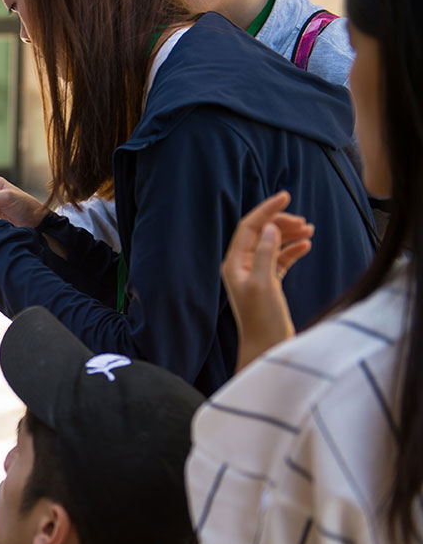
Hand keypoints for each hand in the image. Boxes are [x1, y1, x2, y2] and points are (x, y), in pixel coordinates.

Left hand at [221, 191, 313, 370]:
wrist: (268, 347)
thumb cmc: (263, 320)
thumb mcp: (264, 284)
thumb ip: (265, 254)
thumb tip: (269, 228)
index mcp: (234, 264)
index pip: (248, 227)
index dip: (266, 210)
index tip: (285, 196)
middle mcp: (241, 267)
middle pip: (260, 233)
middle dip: (281, 223)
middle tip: (303, 222)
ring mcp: (255, 274)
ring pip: (272, 245)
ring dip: (289, 235)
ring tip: (309, 231)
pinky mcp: (268, 283)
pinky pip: (279, 259)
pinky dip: (292, 250)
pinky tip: (306, 245)